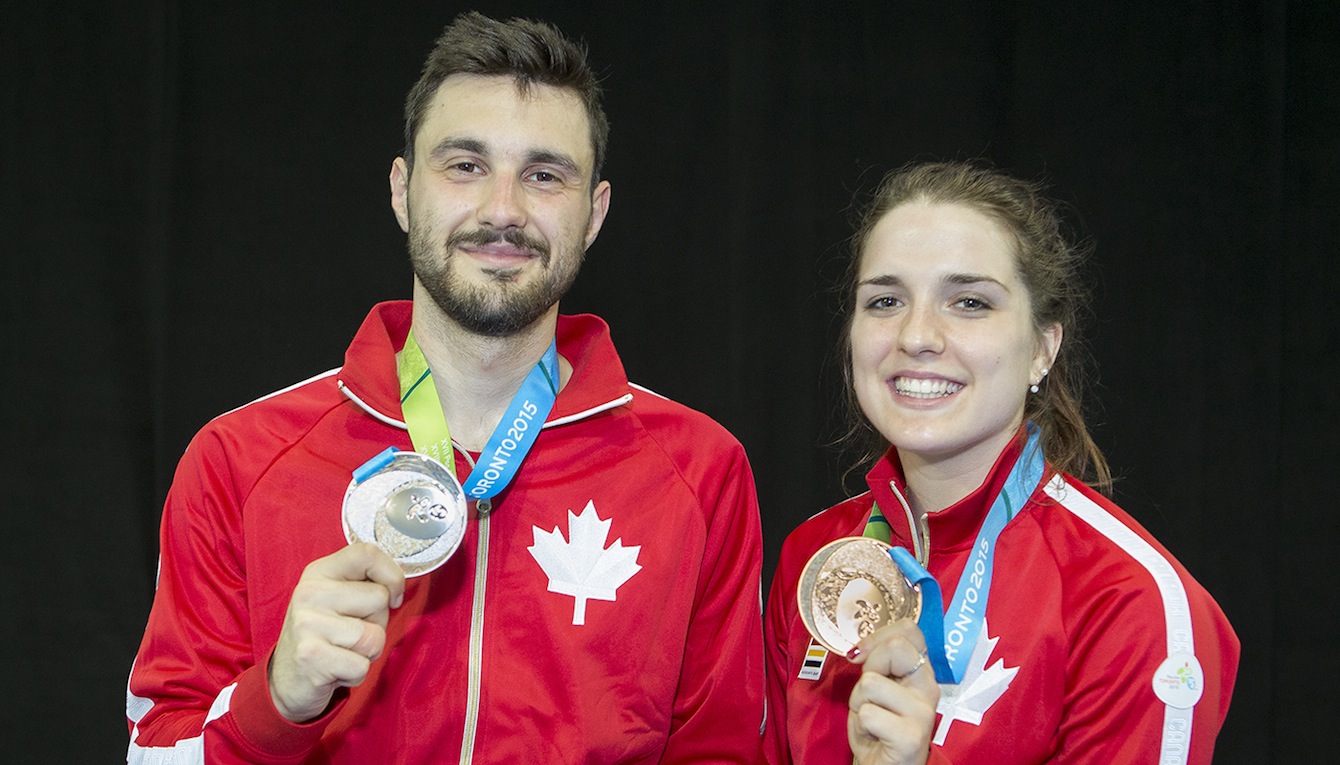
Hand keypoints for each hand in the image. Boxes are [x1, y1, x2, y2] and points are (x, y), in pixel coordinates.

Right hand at [269, 543, 405, 722]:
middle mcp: (310, 593)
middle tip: (350, 634)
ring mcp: (307, 624)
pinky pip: (362, 666)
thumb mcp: (337, 599)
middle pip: (379, 598)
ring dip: (368, 652)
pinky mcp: (311, 656)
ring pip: (374, 636)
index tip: (393, 595)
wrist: (286, 680)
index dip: (392, 575)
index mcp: (319, 572)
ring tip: (343, 652)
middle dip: (378, 622)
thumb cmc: (324, 636)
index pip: (367, 553)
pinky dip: (355, 674)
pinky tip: (335, 670)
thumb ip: (365, 584)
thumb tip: (396, 587)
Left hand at [846, 620, 939, 764]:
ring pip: (871, 683)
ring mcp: (923, 712)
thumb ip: (878, 661)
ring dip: (859, 702)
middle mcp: (929, 687)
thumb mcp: (877, 685)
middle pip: (895, 647)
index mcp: (921, 671)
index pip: (909, 630)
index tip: (862, 656)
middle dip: (868, 668)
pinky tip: (874, 735)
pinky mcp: (912, 736)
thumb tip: (858, 649)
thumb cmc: (878, 724)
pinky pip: (868, 714)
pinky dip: (861, 725)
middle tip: (870, 695)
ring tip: (872, 718)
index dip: (877, 637)